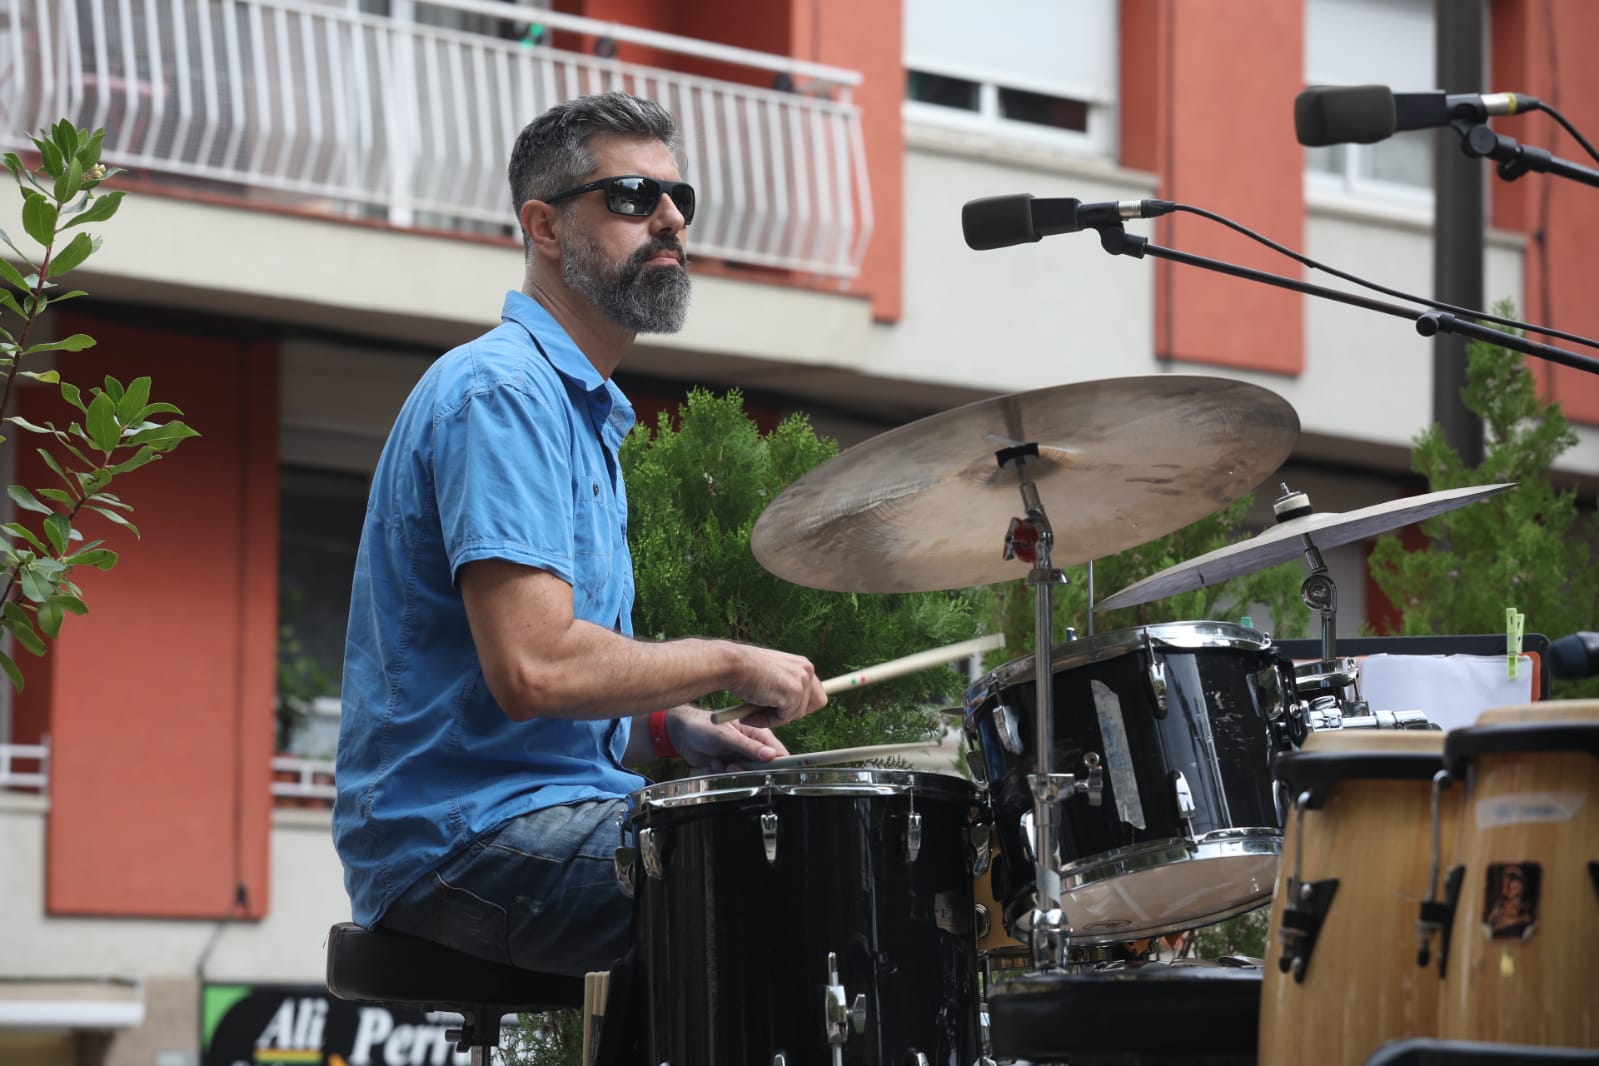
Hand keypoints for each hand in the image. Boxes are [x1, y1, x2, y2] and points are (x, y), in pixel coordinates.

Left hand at [667, 707, 789, 771]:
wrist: (682, 734)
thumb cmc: (703, 726)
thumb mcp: (726, 736)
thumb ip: (748, 747)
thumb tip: (770, 755)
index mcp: (757, 734)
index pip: (777, 751)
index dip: (778, 763)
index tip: (771, 773)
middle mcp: (751, 746)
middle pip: (763, 767)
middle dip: (748, 770)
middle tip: (733, 765)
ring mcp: (741, 757)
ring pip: (747, 775)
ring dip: (732, 772)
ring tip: (720, 763)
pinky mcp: (729, 766)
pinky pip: (733, 778)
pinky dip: (722, 773)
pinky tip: (713, 763)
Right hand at [726, 645, 826, 728]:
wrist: (732, 664)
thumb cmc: (744, 669)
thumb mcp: (772, 674)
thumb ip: (785, 685)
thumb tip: (792, 706)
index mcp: (803, 664)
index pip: (816, 692)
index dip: (802, 705)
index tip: (784, 712)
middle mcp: (807, 670)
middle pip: (816, 704)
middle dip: (794, 713)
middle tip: (770, 716)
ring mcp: (801, 681)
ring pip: (796, 714)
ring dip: (775, 719)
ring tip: (752, 714)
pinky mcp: (792, 694)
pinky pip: (784, 719)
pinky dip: (767, 721)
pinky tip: (750, 715)